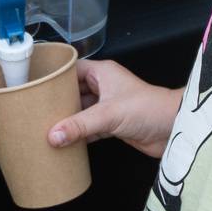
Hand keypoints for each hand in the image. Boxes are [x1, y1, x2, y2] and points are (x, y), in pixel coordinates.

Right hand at [47, 58, 179, 159]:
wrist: (175, 128)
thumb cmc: (149, 108)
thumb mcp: (108, 114)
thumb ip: (80, 125)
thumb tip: (53, 135)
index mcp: (102, 73)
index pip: (71, 69)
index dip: (54, 75)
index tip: (36, 84)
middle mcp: (104, 87)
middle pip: (74, 92)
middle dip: (58, 102)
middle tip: (36, 110)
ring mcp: (109, 106)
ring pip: (81, 111)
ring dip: (68, 120)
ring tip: (45, 127)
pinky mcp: (113, 125)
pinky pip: (90, 128)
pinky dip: (79, 134)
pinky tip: (65, 142)